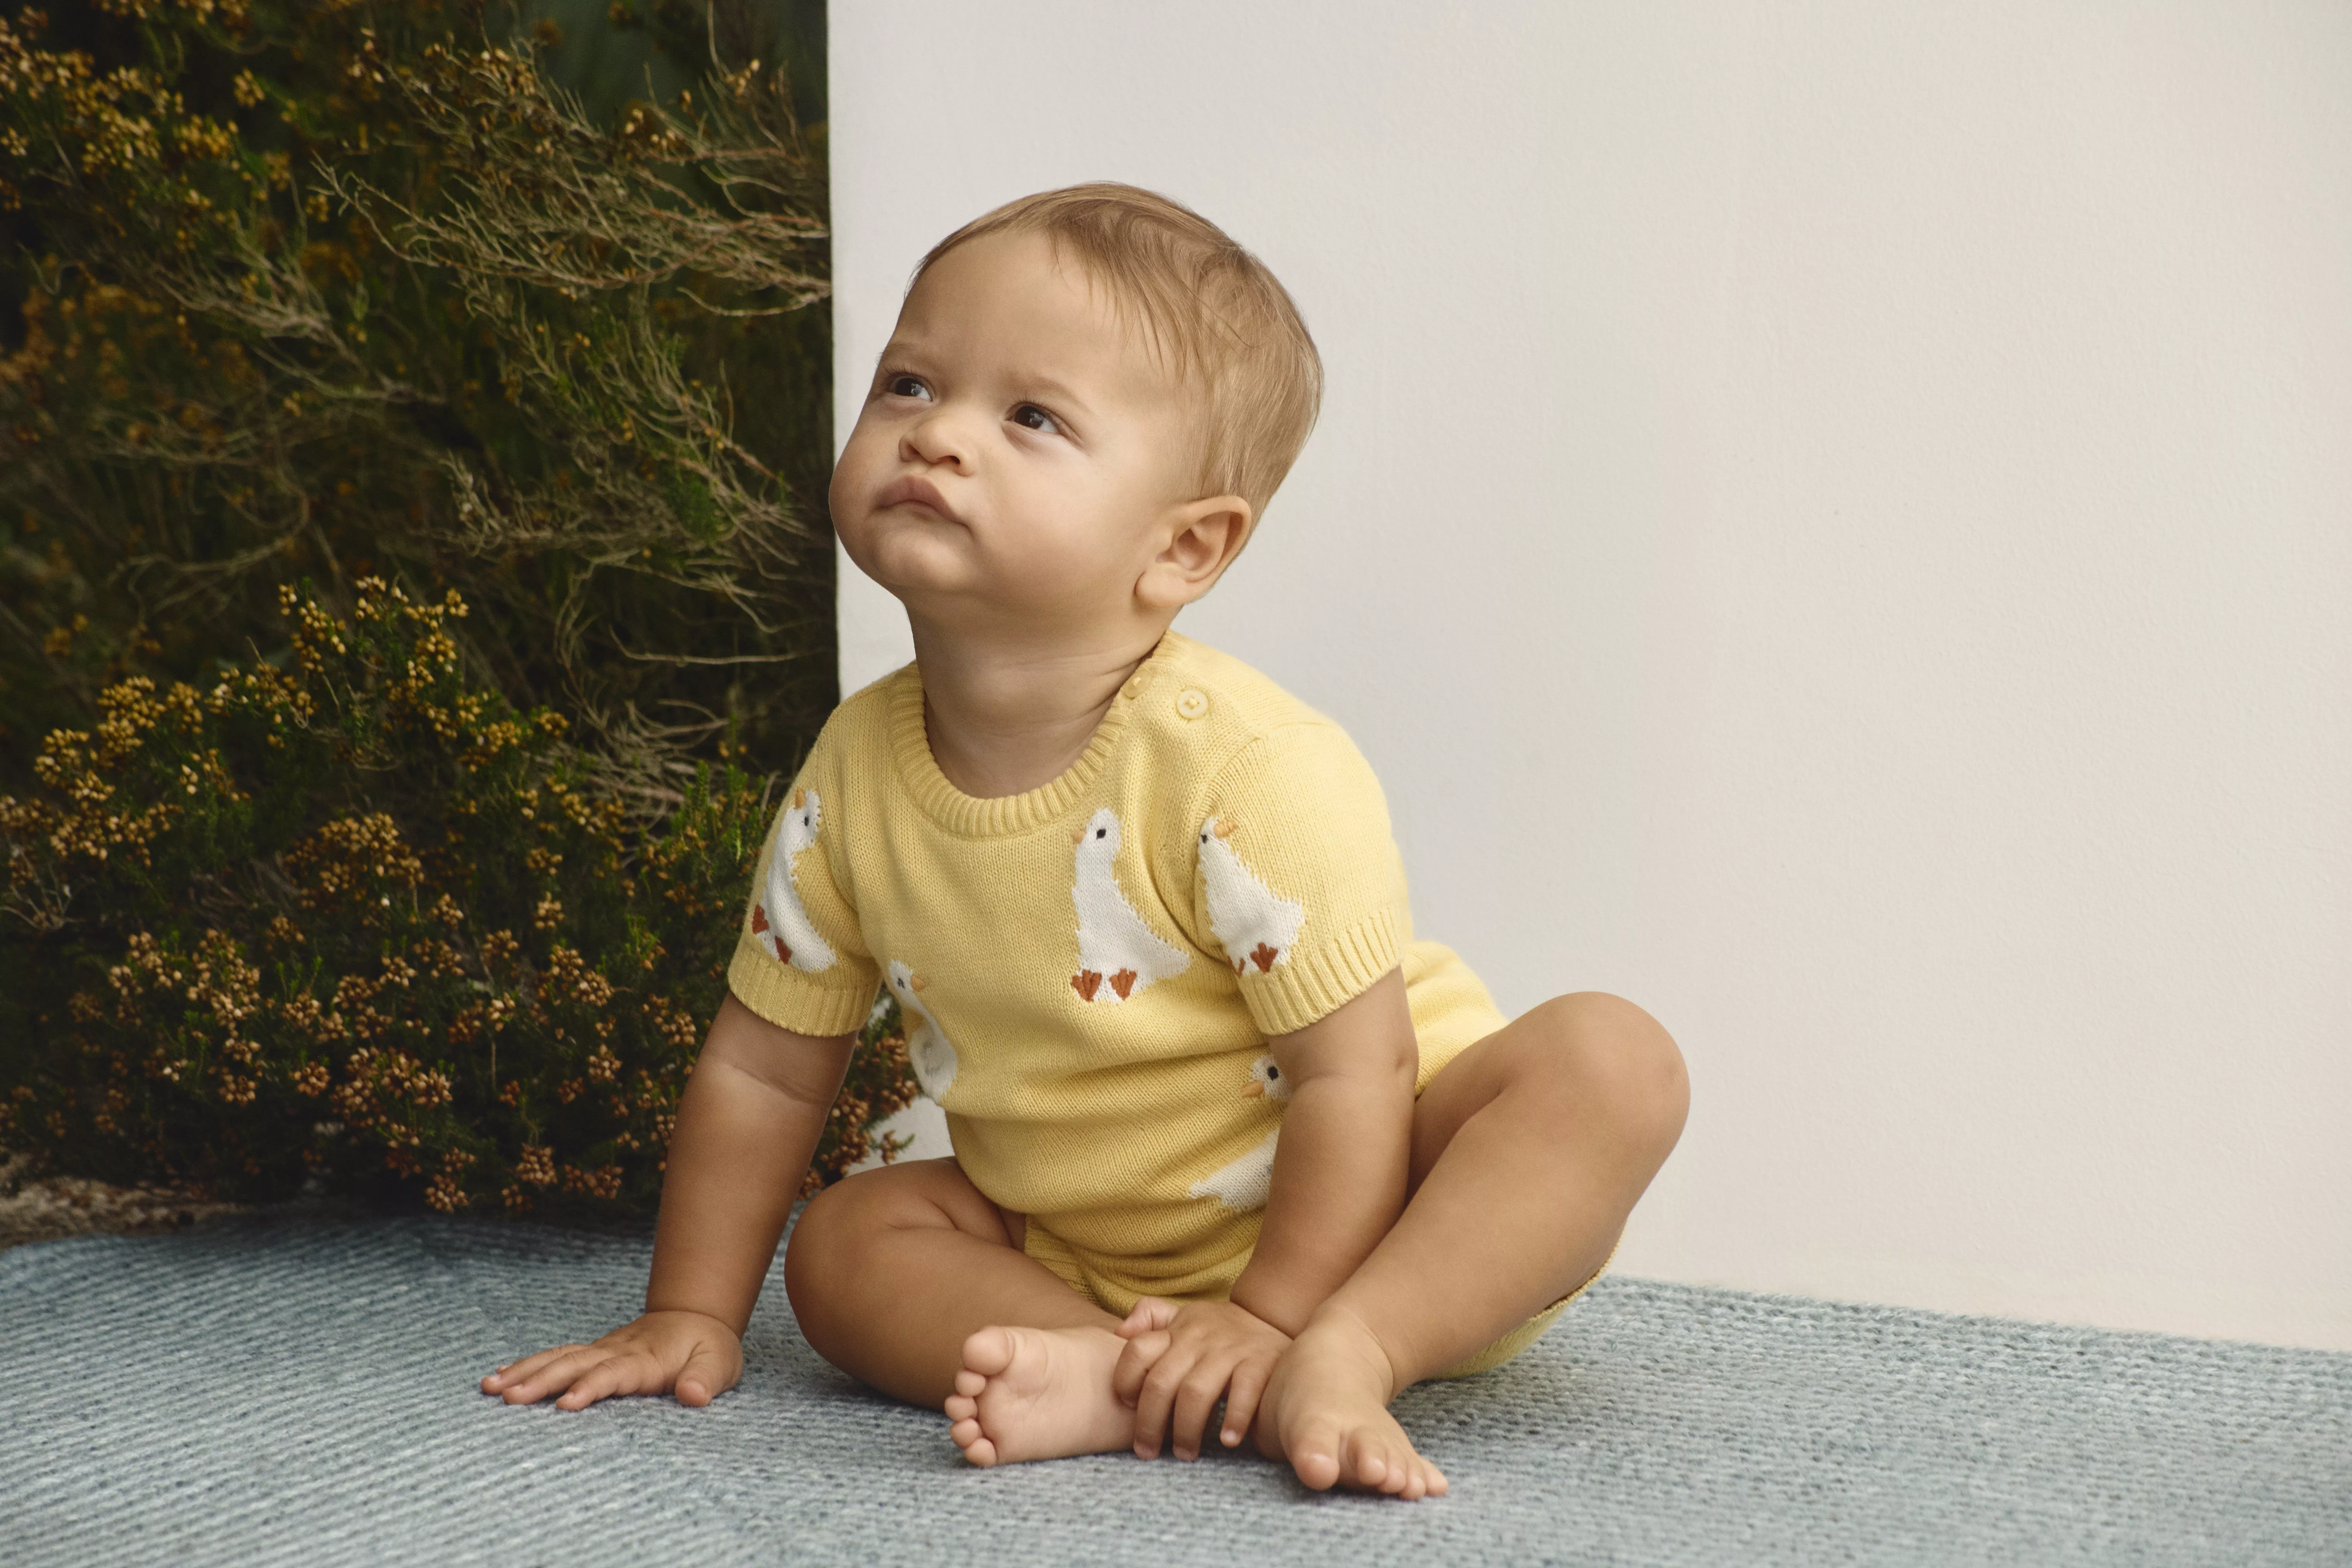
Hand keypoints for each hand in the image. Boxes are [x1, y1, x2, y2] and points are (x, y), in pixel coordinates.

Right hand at [479, 1309, 742, 1410]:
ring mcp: (601, 1350)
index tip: (566, 1405)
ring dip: (524, 1371)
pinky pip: (557, 1356)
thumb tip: (695, 1395)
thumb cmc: (709, 1347)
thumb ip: (706, 1379)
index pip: (613, 1373)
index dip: (591, 1387)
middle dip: (541, 1380)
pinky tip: (500, 1376)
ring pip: (558, 1358)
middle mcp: (616, 1351)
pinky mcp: (593, 1352)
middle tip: (507, 1398)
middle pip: (574, 1364)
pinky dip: (528, 1364)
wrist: (697, 1317)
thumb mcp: (720, 1363)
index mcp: (646, 1358)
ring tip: (490, 1387)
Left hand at [1111, 1297, 1290, 1459]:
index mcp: (1178, 1329)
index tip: (1128, 1407)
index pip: (1137, 1351)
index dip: (1126, 1381)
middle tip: (1148, 1451)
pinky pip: (1244, 1392)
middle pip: (1161, 1381)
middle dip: (1149, 1422)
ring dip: (1186, 1429)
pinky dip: (1234, 1418)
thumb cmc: (1220, 1328)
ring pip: (1195, 1392)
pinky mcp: (1261, 1363)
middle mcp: (1199, 1338)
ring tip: (1185, 1453)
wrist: (1274, 1317)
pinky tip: (1227, 1440)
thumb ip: (1150, 1317)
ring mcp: (1230, 1349)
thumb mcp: (1185, 1315)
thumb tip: (1119, 1332)